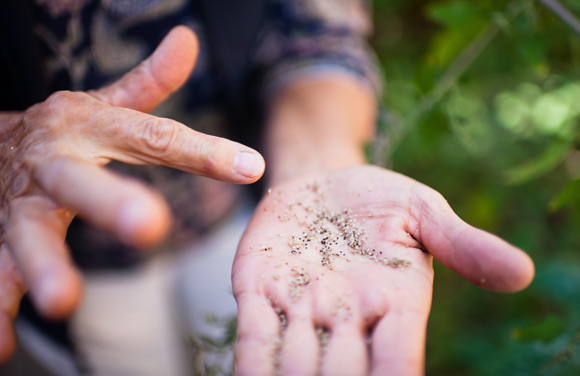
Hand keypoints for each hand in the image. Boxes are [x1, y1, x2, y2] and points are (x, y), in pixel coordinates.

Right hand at [0, 26, 264, 361]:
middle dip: (113, 204)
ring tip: (61, 303)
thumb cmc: (63, 131)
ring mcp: (19, 205)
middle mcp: (55, 165)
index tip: (251, 167)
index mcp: (89, 128)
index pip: (156, 138)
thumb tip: (188, 39)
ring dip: (43, 268)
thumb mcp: (103, 103)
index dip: (205, 153)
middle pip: (82, 183)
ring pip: (28, 236)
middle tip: (150, 226)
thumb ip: (149, 83)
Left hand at [232, 165, 533, 375]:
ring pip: (295, 362)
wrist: (324, 180)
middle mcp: (345, 317)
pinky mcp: (259, 289)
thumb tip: (522, 273)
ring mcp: (298, 306)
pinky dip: (251, 361)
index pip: (397, 360)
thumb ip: (461, 245)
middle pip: (343, 372)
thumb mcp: (424, 213)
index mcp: (393, 305)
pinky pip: (255, 334)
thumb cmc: (381, 200)